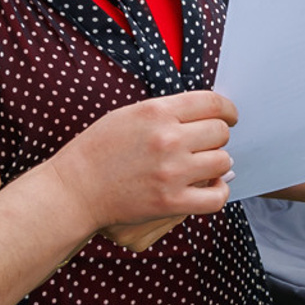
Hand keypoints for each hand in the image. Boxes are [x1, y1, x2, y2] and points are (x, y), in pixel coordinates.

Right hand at [59, 90, 235, 236]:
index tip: (229, 116)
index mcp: (156, 112)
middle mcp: (168, 139)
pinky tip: (208, 187)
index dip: (226, 109)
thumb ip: (166, 112)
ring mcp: (172, 172)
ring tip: (202, 166)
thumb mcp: (128, 115)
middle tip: (205, 145)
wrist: (75, 189)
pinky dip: (218, 191)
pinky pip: (216, 196)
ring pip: (223, 162)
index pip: (211, 102)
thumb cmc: (98, 151)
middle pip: (220, 132)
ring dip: (216, 164)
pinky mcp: (172, 202)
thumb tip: (204, 114)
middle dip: (217, 137)